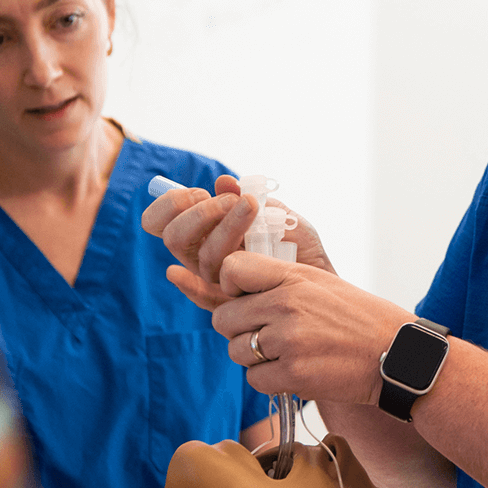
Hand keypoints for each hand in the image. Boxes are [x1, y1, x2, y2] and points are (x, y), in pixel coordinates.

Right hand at [141, 175, 336, 311]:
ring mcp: (216, 281)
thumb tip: (224, 182)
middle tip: (233, 201)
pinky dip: (187, 286)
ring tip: (252, 209)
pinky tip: (175, 275)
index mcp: (209, 231)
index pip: (164, 220)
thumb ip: (251, 199)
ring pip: (201, 257)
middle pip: (175, 238)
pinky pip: (202, 297)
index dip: (171, 204)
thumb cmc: (301, 246)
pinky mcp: (230, 305)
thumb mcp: (281, 215)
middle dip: (200, 214)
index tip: (198, 191)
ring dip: (225, 227)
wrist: (323, 279)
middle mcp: (205, 256)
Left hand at [212, 251, 412, 404]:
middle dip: (239, 328)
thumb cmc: (357, 316)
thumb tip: (232, 288)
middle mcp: (286, 306)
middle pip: (224, 318)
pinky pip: (254, 379)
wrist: (396, 354)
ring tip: (286, 351)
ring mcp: (289, 342)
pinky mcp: (294, 375)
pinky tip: (294, 369)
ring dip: (254, 356)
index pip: (231, 269)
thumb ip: (277, 280)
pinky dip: (269, 379)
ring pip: (237, 351)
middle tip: (266, 332)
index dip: (230, 285)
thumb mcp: (319, 282)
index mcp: (293, 277)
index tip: (243, 296)